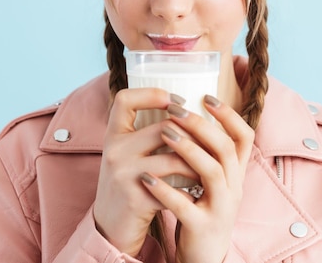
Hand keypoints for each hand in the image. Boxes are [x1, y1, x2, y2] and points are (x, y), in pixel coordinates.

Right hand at [93, 88, 195, 256]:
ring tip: (211, 165)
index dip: (152, 93)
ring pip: (174, 158)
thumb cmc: (128, 185)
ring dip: (198, 163)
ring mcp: (124, 175)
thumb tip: (186, 111)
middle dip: (193, 135)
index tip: (178, 101)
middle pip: (163, 128)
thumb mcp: (127, 156)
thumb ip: (145, 135)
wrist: (110, 228)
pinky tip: (200, 188)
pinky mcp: (136, 199)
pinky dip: (191, 187)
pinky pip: (175, 187)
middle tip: (210, 141)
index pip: (124, 99)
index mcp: (113, 136)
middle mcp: (114, 151)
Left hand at [140, 95, 254, 262]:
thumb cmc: (203, 211)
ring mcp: (222, 208)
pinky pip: (186, 205)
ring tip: (164, 133)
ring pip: (211, 171)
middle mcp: (235, 187)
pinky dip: (166, 190)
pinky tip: (147, 177)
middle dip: (201, 125)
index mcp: (237, 173)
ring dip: (187, 149)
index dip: (229, 114)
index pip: (245, 136)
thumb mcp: (213, 182)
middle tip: (176, 109)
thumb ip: (208, 155)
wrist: (205, 257)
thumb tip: (189, 118)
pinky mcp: (203, 227)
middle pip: (226, 148)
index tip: (206, 95)